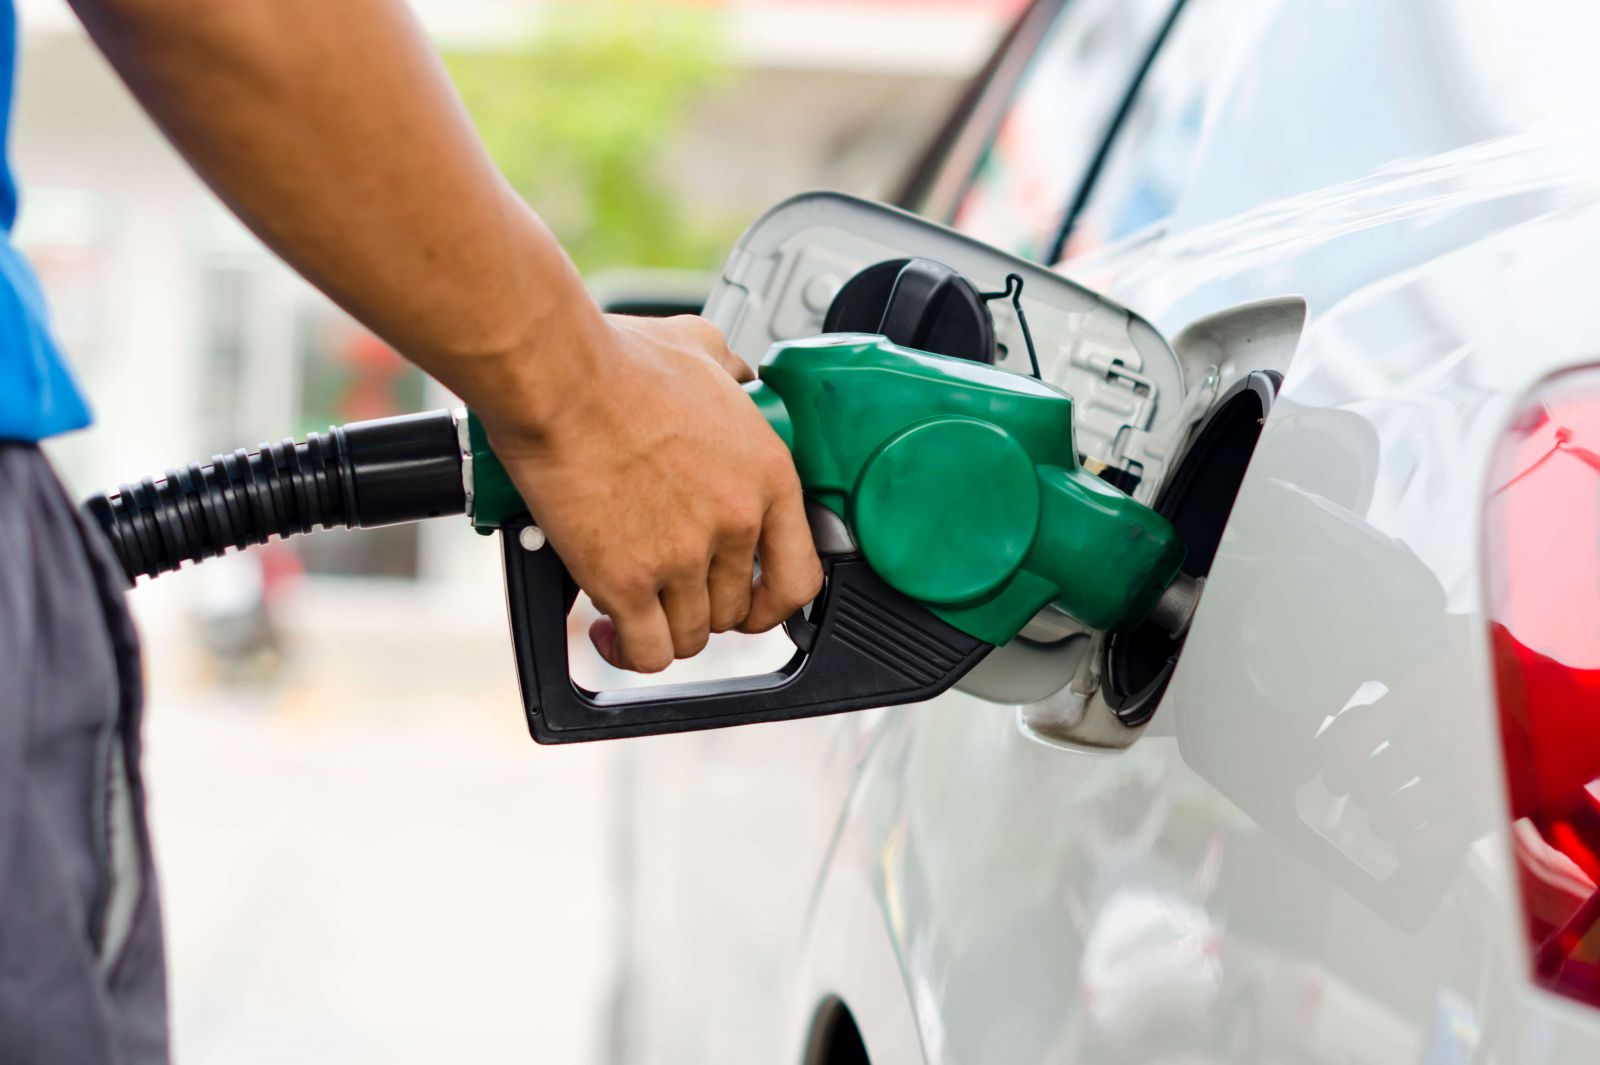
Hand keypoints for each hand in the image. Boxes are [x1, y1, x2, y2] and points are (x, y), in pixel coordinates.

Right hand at [476, 313, 822, 673]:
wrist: (558, 378)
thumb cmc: (618, 362)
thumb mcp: (703, 351)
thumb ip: (732, 372)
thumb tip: (737, 374)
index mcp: (767, 475)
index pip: (800, 575)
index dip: (774, 602)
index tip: (754, 604)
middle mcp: (735, 521)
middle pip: (736, 610)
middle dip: (704, 606)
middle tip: (672, 589)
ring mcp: (683, 556)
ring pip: (691, 636)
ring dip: (664, 628)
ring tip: (637, 607)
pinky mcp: (627, 580)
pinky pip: (646, 651)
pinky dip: (628, 651)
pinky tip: (611, 631)